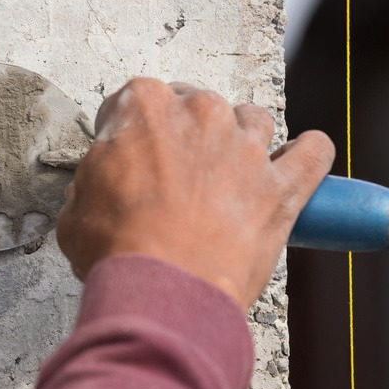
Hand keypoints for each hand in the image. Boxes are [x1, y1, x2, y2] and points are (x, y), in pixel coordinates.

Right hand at [56, 78, 334, 309]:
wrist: (162, 289)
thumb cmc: (117, 248)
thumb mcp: (76, 207)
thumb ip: (95, 181)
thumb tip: (104, 187)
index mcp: (143, 107)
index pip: (136, 100)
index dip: (130, 131)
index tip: (130, 155)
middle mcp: (199, 114)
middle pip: (197, 106)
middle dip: (186, 135)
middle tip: (175, 176)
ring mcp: (246, 147)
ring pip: (253, 120)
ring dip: (241, 140)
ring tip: (228, 174)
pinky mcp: (281, 186)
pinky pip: (312, 154)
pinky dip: (308, 155)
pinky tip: (301, 159)